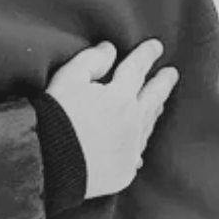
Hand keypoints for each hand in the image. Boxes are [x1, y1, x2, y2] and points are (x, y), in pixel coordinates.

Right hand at [45, 40, 178, 198]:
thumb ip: (92, 60)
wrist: (46, 163)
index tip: (156, 46)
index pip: (137, 69)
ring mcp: (130, 149)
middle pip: (153, 98)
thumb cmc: (55, 117)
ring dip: (154, 111)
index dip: (147, 55)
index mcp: (120, 97)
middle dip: (163, 83)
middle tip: (172, 74)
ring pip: (148, 125)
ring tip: (159, 104)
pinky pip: (136, 154)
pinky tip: (141, 145)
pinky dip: (140, 143)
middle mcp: (132, 123)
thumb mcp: (68, 78)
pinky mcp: (123, 172)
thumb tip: (110, 49)